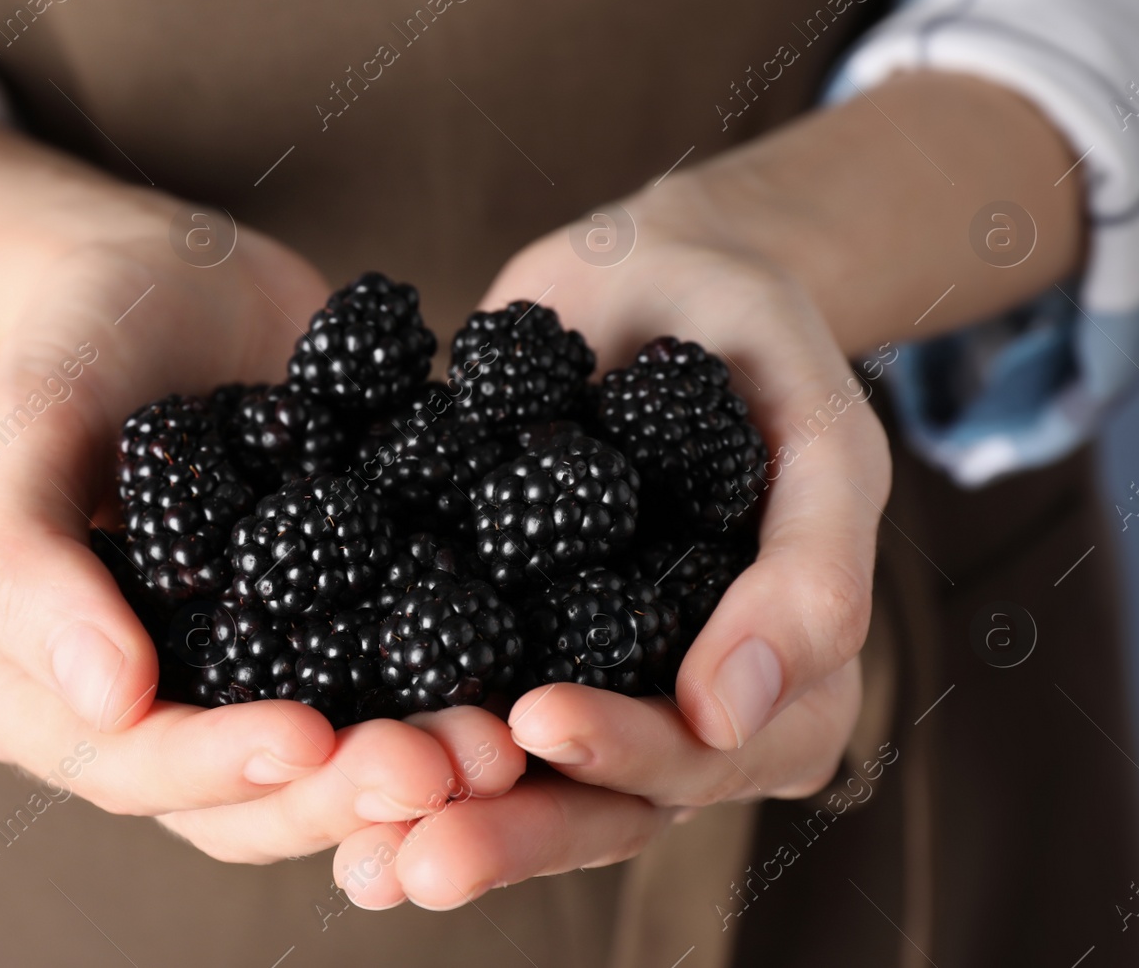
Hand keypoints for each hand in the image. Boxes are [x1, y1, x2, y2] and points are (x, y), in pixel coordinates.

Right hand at [0, 233, 526, 862]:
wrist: (185, 282)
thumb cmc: (79, 339)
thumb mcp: (29, 428)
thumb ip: (34, 561)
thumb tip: (111, 702)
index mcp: (41, 690)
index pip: (129, 763)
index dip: (215, 765)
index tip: (304, 740)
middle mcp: (152, 710)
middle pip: (246, 795)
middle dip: (343, 792)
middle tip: (441, 767)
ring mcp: (253, 681)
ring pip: (331, 764)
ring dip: (414, 766)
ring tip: (497, 744)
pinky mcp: (337, 640)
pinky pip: (393, 684)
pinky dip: (454, 693)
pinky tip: (524, 684)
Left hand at [332, 190, 890, 907]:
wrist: (646, 278)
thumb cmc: (751, 334)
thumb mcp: (818, 425)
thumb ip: (811, 562)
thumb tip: (730, 716)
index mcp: (778, 676)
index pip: (710, 752)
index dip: (632, 752)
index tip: (541, 720)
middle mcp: (679, 701)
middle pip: (603, 802)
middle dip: (515, 831)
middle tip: (420, 860)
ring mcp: (587, 678)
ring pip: (523, 782)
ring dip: (445, 821)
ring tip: (360, 861)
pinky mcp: (500, 642)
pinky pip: (450, 706)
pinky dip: (394, 741)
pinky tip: (319, 768)